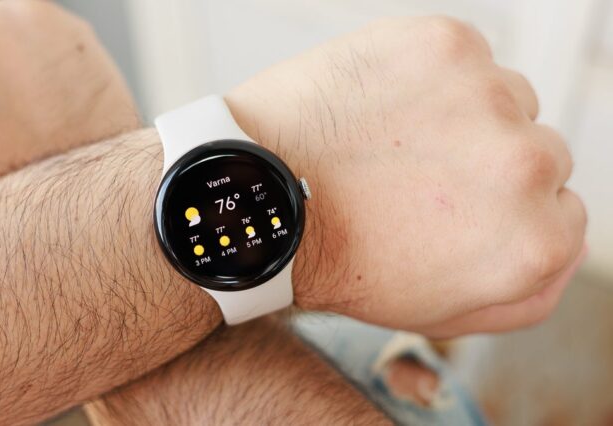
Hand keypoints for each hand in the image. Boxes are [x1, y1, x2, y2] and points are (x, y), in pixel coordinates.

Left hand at [227, 17, 586, 336]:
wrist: (262, 198)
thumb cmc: (339, 256)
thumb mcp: (439, 308)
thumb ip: (525, 290)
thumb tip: (561, 244)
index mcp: (533, 243)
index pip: (564, 214)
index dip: (504, 213)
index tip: (458, 211)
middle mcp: (527, 167)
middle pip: (541, 154)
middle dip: (486, 167)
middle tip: (416, 181)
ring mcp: (487, 97)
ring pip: (505, 101)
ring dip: (462, 118)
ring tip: (392, 143)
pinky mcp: (444, 46)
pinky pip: (466, 59)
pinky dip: (430, 78)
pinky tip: (382, 109)